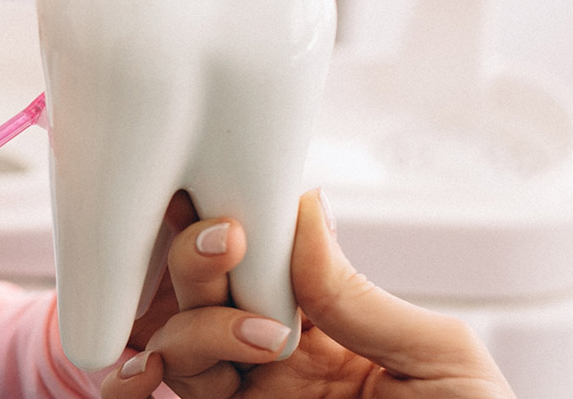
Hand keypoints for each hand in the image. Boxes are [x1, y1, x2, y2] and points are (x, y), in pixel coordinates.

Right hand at [102, 190, 514, 398]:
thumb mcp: (440, 360)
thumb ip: (360, 296)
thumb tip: (304, 209)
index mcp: (335, 330)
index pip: (268, 262)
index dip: (244, 224)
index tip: (233, 193)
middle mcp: (280, 364)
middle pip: (208, 294)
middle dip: (201, 259)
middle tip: (225, 240)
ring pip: (179, 345)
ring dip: (192, 324)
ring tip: (253, 336)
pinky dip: (131, 382)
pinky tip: (147, 368)